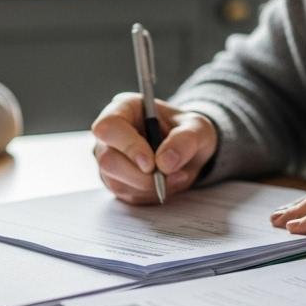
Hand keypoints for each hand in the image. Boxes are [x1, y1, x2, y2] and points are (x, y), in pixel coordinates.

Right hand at [90, 92, 217, 204]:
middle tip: (168, 174)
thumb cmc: (188, 132)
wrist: (189, 152)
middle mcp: (110, 135)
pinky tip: (166, 183)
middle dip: (141, 175)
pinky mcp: (116, 181)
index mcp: (124, 109)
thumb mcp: (198, 128)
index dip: (127, 146)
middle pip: (108, 160)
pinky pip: (127, 195)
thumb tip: (165, 161)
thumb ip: (186, 139)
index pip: (108, 127)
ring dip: (150, 186)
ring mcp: (110, 160)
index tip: (151, 163)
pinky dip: (150, 194)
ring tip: (175, 175)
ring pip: (117, 182)